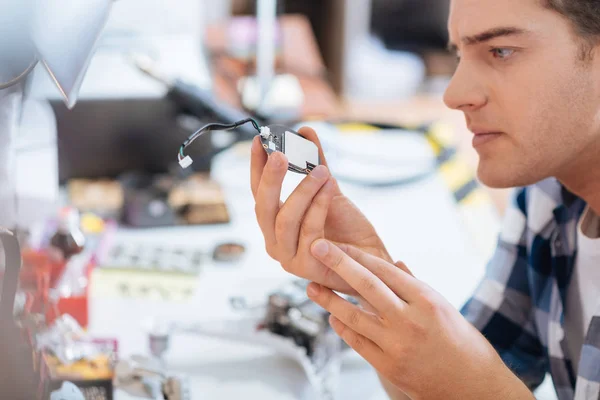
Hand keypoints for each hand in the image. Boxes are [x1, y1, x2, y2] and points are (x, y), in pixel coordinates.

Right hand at [250, 127, 390, 293]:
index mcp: (275, 224)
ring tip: (321, 170)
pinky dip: (319, 206)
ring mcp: (289, 257)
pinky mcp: (307, 267)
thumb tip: (306, 131)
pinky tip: (331, 188)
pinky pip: (309, 231)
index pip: (258, 193)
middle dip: (270, 179)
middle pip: (262, 208)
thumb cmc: (348, 230)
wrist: (373, 261)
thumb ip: (316, 163)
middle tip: (280, 153)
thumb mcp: (329, 190)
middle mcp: (275, 242)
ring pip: (285, 220)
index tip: (259, 141)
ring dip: (303, 191)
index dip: (256, 167)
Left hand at [306, 240, 534, 399]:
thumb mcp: (444, 307)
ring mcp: (398, 346)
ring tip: (311, 287)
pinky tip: (332, 316)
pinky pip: (357, 343)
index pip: (385, 270)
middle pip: (367, 286)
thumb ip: (414, 285)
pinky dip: (342, 328)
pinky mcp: (389, 368)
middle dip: (338, 265)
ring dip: (329, 300)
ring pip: (354, 317)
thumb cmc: (462, 343)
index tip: (339, 244)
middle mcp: (410, 321)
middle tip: (317, 248)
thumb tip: (394, 262)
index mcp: (426, 300)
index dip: (358, 255)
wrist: (474, 387)